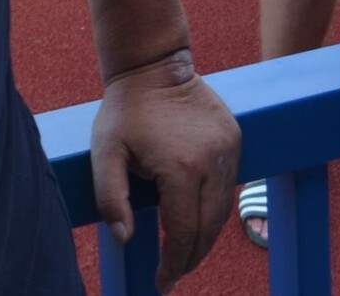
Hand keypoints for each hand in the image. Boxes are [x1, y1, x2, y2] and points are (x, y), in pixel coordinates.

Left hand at [88, 49, 238, 289]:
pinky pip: (229, 184)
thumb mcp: (105, 153)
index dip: (173, 264)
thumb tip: (125, 238)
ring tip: (186, 253)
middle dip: (191, 257)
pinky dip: (216, 207)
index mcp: (180, 168)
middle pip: (208, 227)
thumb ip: (110, 199)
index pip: (183, 233)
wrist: (155, 66)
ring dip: (206, 235)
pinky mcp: (235, 138)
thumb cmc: (125, 111)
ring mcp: (228, 148)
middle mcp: (211, 161)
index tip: (162, 283)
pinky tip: (200, 217)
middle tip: (174, 274)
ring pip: (223, 209)